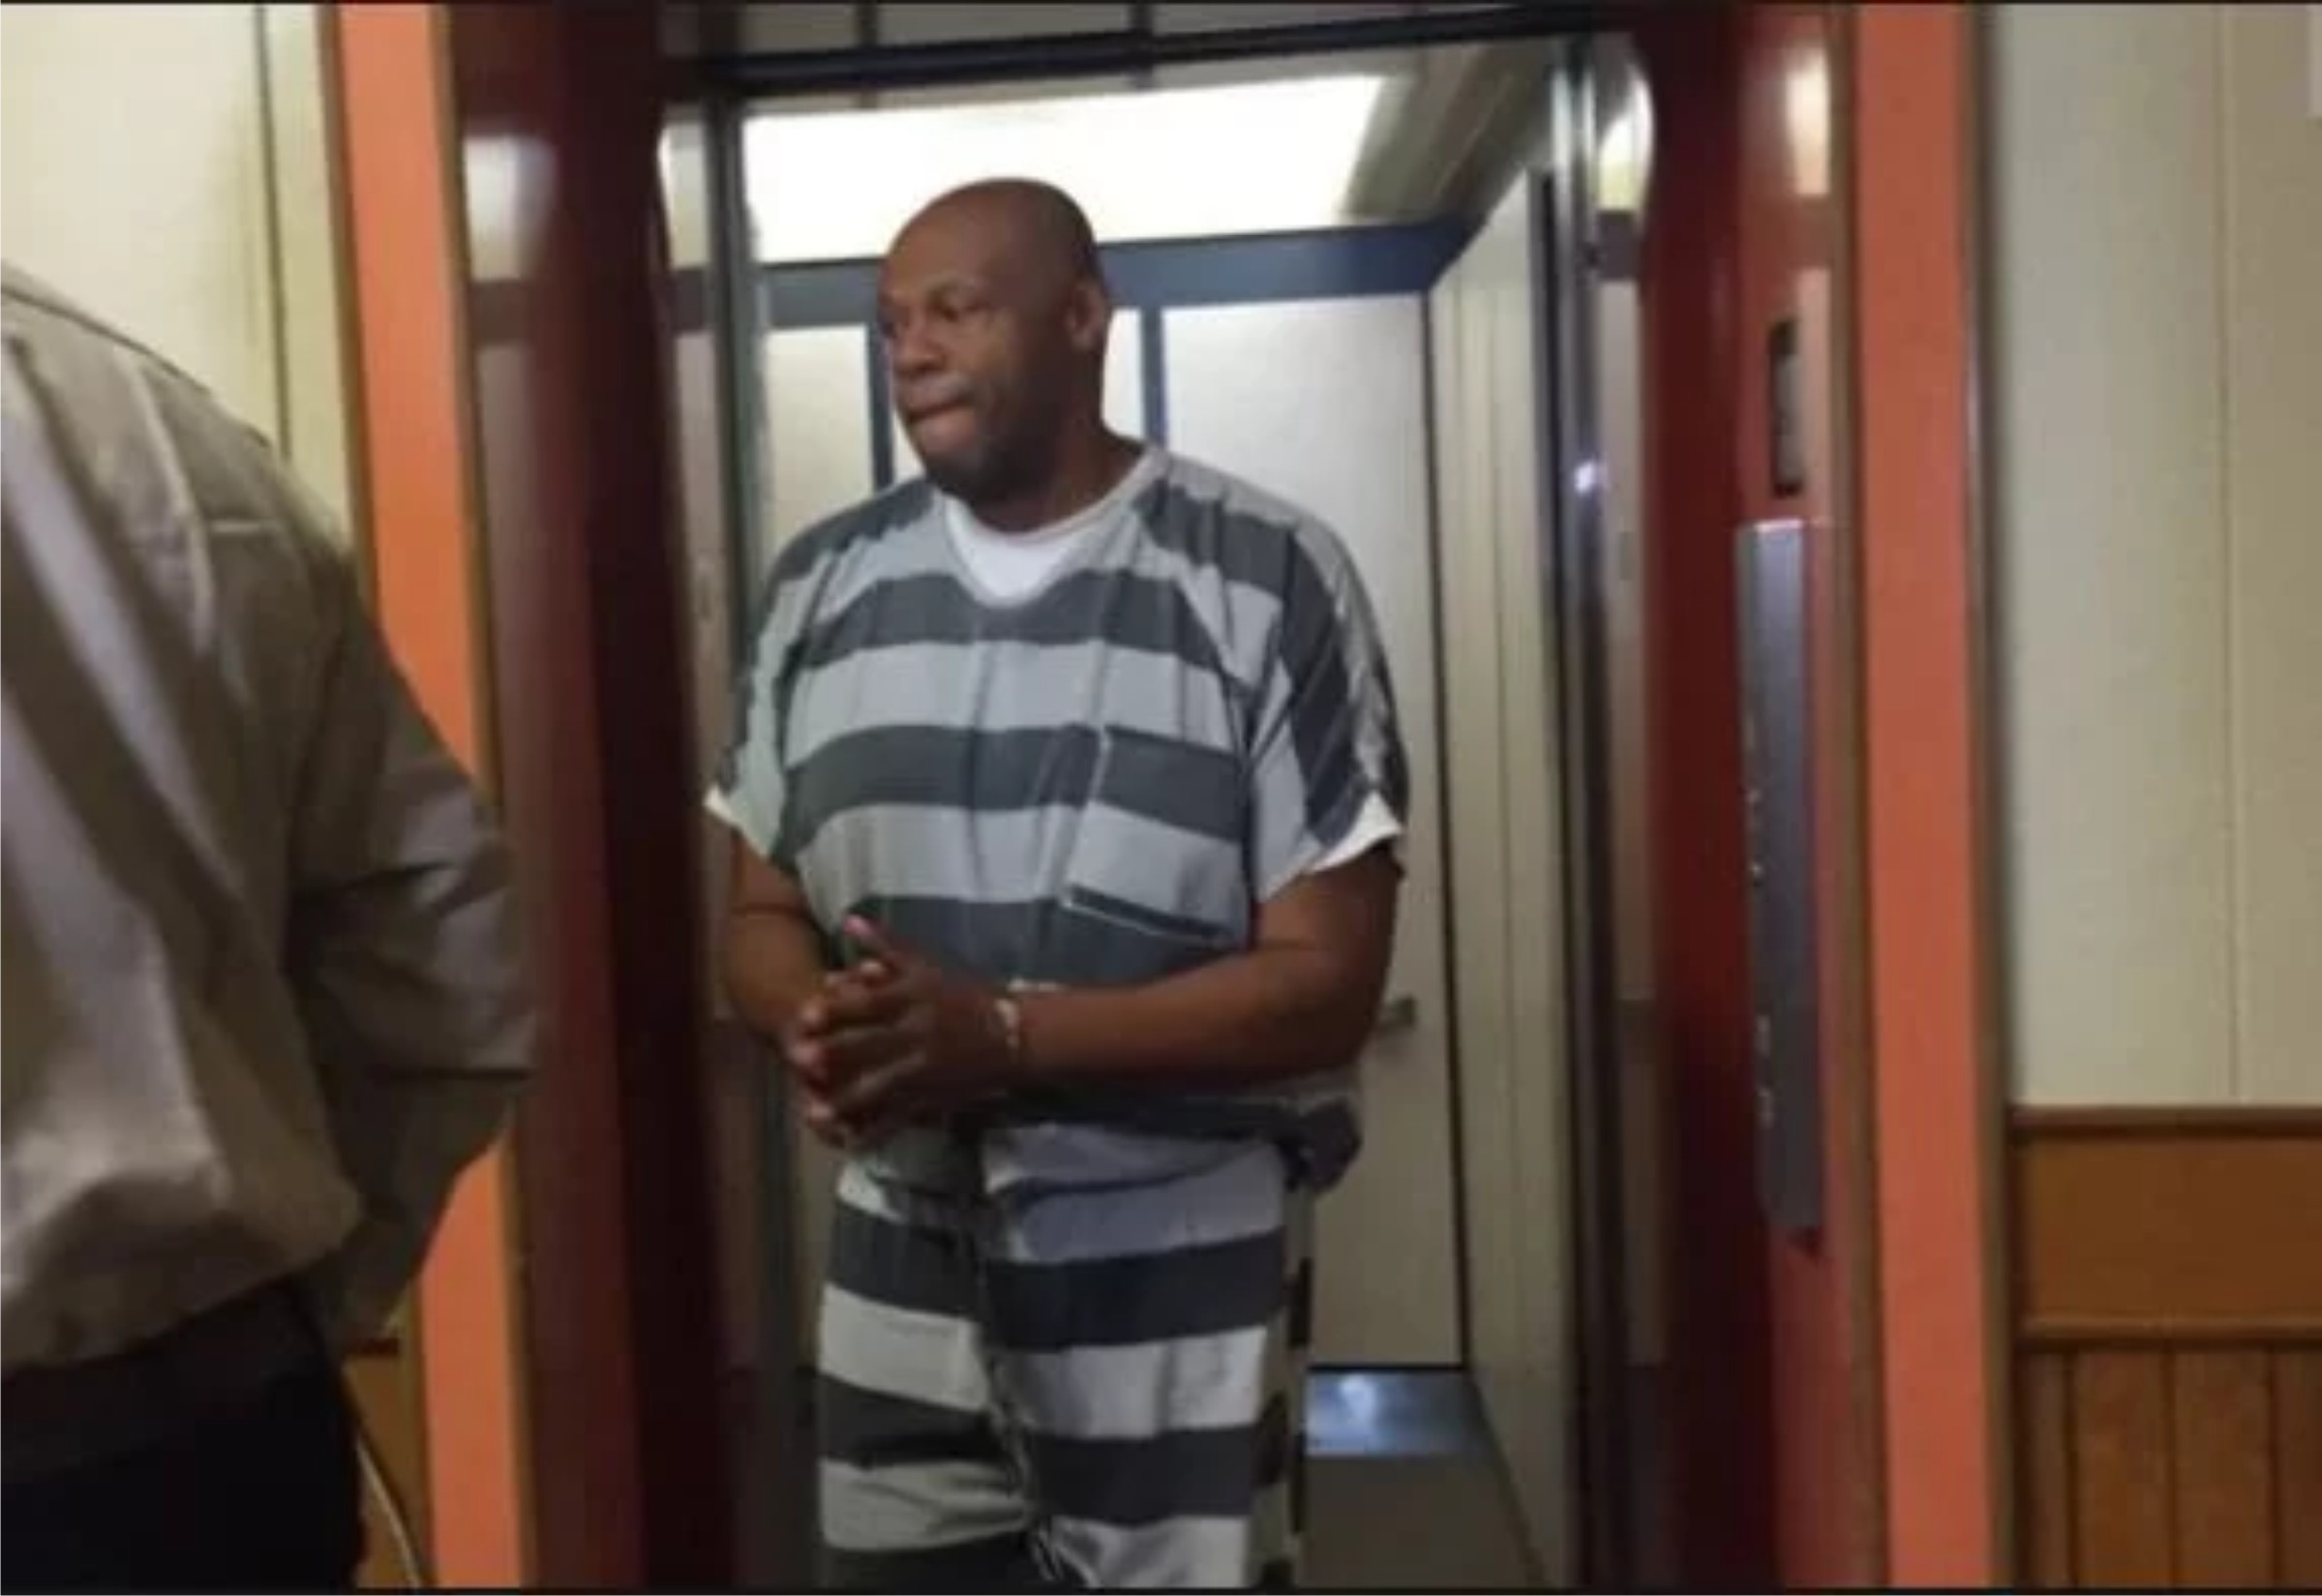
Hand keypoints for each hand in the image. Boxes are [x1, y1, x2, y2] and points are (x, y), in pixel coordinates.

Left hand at [783, 917, 1020, 1147]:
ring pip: (882, 1087)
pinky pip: (901, 1116)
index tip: (804, 1015)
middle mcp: (920, 1034)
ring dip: (846, 1100)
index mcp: (917, 998)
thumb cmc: (967, 996)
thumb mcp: (928, 966)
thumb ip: (886, 946)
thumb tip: (848, 920)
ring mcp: (927, 1070)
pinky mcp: (935, 1098)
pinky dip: (875, 1130)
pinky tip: (848, 1141)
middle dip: (835, 1054)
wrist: (1016, 1033)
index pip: (872, 1003)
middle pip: (872, 1044)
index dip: (838, 1010)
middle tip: (798, 1061)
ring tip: (813, 1111)